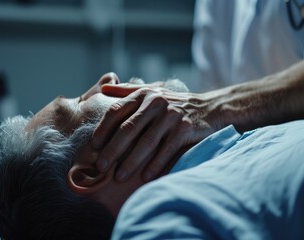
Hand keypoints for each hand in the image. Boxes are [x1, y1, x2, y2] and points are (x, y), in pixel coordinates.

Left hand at [92, 84, 215, 181]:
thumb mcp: (152, 92)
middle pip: (128, 129)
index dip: (103, 129)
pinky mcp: (184, 129)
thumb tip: (102, 88)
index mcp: (144, 95)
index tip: (95, 146)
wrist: (209, 107)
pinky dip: (155, 165)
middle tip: (101, 166)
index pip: (116, 110)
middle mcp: (156, 103)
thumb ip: (128, 91)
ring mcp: (171, 116)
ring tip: (119, 177)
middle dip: (113, 150)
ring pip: (146, 143)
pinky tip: (145, 176)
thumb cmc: (174, 103)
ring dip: (131, 162)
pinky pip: (166, 150)